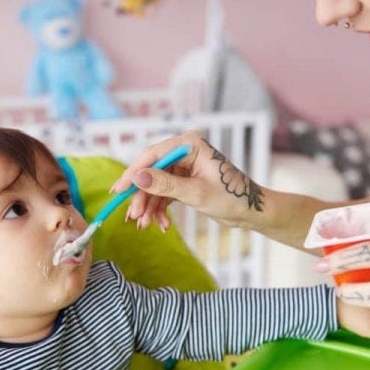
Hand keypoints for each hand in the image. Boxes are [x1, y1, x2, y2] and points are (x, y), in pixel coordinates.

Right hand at [113, 131, 264, 230]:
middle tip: (134, 216)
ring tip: (146, 225)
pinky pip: (164, 192)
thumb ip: (165, 185)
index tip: (118, 190)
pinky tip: (162, 224)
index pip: (153, 155)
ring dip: (149, 206)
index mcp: (190, 144)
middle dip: (142, 196)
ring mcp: (184, 166)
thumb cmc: (231, 198)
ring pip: (155, 185)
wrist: (251, 211)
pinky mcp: (184, 180)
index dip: (134, 173)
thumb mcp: (196, 193)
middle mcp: (185, 151)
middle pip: (151, 171)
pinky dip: (160, 208)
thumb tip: (138, 178)